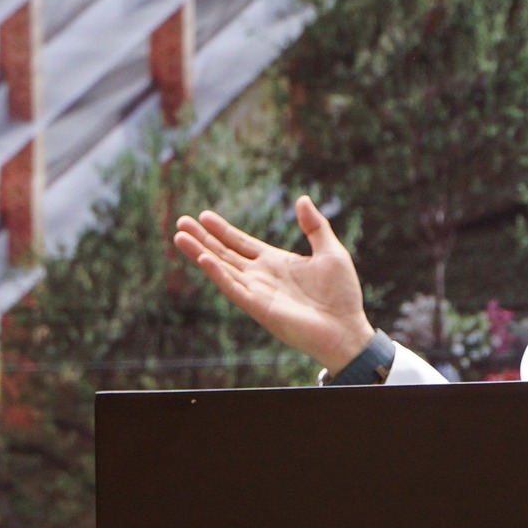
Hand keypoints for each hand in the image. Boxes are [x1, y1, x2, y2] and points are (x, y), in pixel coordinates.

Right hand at [173, 196, 373, 371]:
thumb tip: (302, 199)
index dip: (223, 230)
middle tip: (181, 221)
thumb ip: (314, 226)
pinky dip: (218, 274)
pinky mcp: (259, 308)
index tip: (204, 216)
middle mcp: (262, 276)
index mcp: (276, 262)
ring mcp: (258, 292)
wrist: (347, 328)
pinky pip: (234, 289)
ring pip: (222, 268)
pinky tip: (204, 259)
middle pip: (225, 253)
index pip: (242, 243)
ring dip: (201, 253)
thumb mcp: (330, 251)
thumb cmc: (342, 295)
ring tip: (180, 237)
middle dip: (203, 238)